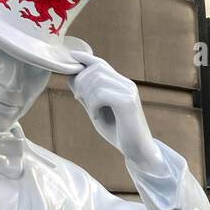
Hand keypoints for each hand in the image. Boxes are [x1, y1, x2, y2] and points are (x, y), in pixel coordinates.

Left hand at [70, 53, 164, 172]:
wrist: (138, 152)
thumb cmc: (119, 133)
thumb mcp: (98, 111)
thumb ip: (87, 96)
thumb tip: (71, 78)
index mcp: (121, 84)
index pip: (101, 63)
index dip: (85, 58)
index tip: (72, 57)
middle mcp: (126, 84)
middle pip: (96, 69)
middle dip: (81, 81)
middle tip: (78, 98)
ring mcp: (128, 92)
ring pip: (97, 80)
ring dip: (87, 95)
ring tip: (91, 111)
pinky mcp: (127, 102)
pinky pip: (101, 94)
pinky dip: (93, 105)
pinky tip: (96, 116)